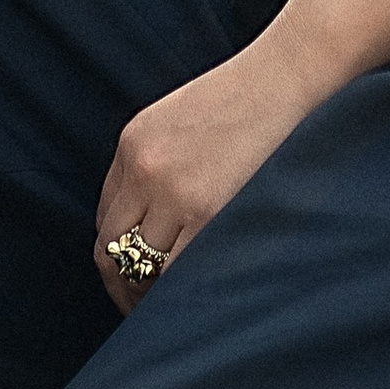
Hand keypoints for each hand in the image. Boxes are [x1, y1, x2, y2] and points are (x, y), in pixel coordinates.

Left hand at [92, 36, 327, 310]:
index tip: (132, 278)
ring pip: (140, 267)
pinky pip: (176, 271)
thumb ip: (153, 165)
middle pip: (112, 248)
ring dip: (149, 295)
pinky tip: (190, 299)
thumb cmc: (242, 100)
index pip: (105, 219)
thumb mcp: (176, 121)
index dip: (117, 256)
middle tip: (140, 313)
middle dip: (122, 287)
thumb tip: (144, 229)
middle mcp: (143, 166)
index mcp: (132, 143)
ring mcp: (173, 189)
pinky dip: (177, 291)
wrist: (284, 75)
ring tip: (167, 313)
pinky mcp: (206, 209)